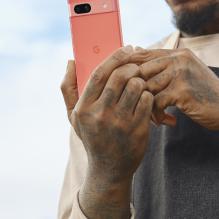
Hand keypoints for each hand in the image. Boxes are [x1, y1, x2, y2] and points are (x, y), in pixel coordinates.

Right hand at [61, 46, 153, 218]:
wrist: (109, 169)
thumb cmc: (92, 137)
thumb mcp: (74, 116)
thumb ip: (69, 88)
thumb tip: (70, 61)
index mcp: (83, 109)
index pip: (98, 74)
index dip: (114, 57)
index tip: (126, 49)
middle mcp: (100, 115)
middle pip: (120, 77)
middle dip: (131, 67)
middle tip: (136, 66)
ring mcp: (120, 123)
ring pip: (136, 86)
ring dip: (141, 80)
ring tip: (140, 84)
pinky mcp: (137, 129)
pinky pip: (148, 100)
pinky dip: (149, 95)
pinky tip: (146, 98)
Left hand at [130, 48, 218, 135]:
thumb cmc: (206, 94)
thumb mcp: (187, 73)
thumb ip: (166, 64)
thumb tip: (137, 50)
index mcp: (179, 54)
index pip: (143, 55)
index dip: (131, 72)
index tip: (130, 88)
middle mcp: (180, 59)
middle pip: (141, 70)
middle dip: (136, 91)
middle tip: (141, 106)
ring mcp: (182, 74)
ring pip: (147, 87)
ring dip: (146, 105)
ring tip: (154, 117)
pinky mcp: (183, 92)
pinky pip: (156, 102)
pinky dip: (156, 115)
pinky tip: (164, 121)